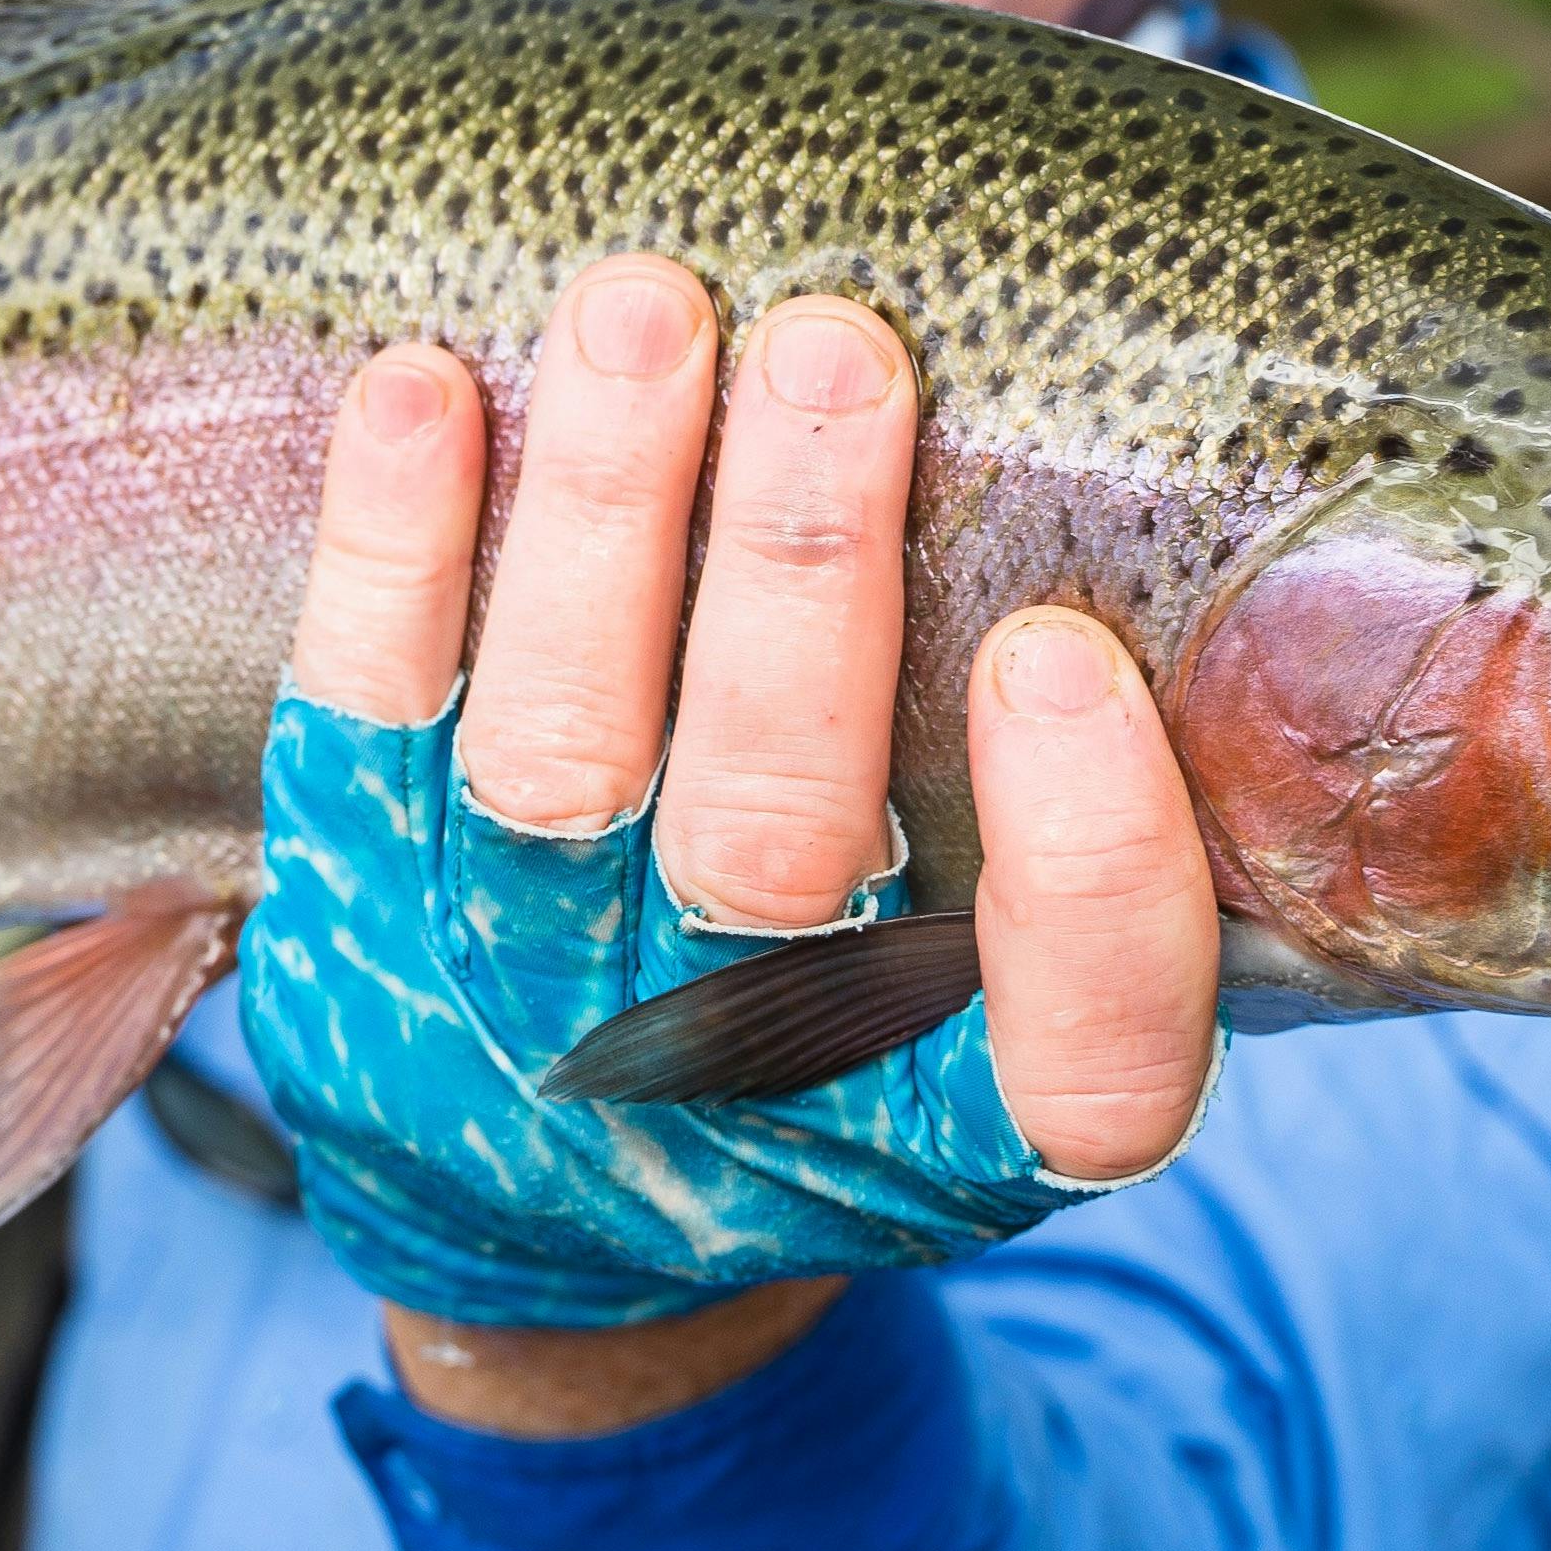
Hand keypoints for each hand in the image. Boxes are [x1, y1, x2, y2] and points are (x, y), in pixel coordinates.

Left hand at [255, 256, 1223, 1435]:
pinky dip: (389, 553)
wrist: (556, 1239)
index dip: (1081, 862)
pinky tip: (423, 388)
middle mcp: (734, 1081)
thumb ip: (1088, 834)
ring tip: (643, 311)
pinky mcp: (350, 925)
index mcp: (960, 1125)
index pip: (1076, 1046)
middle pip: (773, 835)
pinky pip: (356, 729)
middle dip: (801, 573)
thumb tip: (1200, 494)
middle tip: (837, 346)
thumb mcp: (1000, 1005)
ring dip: (604, 515)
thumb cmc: (844, 1034)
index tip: (1058, 652)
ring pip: (559, 756)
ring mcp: (521, 1009)